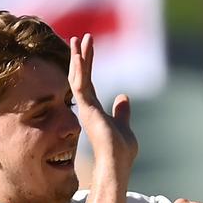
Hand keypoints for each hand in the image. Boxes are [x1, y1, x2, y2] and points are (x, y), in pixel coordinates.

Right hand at [68, 34, 137, 171]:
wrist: (117, 164)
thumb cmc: (121, 151)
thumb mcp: (124, 126)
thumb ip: (122, 112)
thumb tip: (123, 98)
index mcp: (94, 110)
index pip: (88, 82)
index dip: (87, 65)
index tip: (88, 48)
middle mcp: (87, 107)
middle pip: (81, 76)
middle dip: (81, 56)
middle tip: (80, 38)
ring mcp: (85, 108)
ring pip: (78, 77)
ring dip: (79, 58)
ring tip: (78, 39)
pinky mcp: (86, 109)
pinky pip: (80, 85)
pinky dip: (80, 69)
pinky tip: (80, 55)